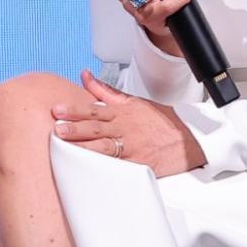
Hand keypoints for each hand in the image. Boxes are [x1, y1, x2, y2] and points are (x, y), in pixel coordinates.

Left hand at [51, 70, 206, 176]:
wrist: (189, 139)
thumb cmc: (161, 121)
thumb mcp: (135, 101)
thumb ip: (106, 91)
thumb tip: (85, 76)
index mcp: (123, 113)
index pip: (95, 110)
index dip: (75, 110)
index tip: (57, 109)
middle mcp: (125, 129)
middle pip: (97, 128)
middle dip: (76, 128)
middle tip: (57, 127)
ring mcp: (131, 147)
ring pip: (104, 147)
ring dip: (84, 146)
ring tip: (66, 145)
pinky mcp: (137, 164)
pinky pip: (117, 167)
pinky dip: (103, 168)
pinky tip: (87, 169)